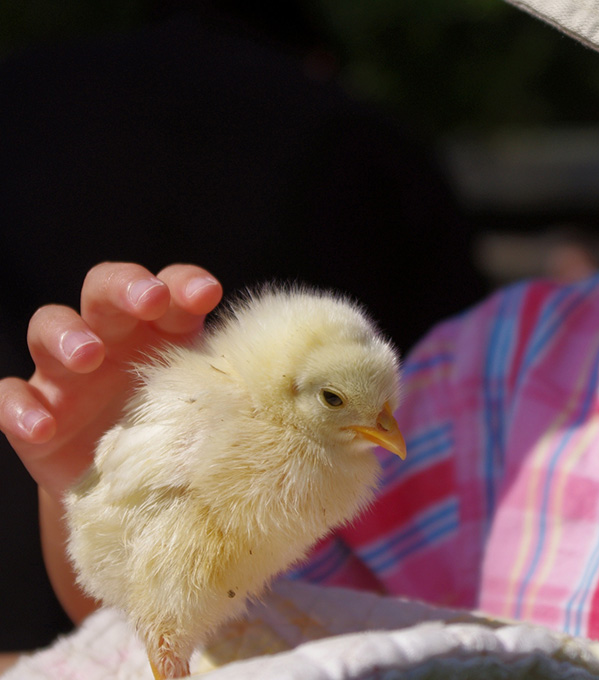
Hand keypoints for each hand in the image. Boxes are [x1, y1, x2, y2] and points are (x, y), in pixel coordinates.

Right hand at [0, 263, 221, 498]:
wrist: (137, 493)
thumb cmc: (185, 436)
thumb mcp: (212, 413)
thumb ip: (241, 395)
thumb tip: (305, 403)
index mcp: (163, 331)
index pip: (170, 289)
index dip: (184, 283)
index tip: (208, 293)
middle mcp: (112, 338)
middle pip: (105, 289)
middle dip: (126, 287)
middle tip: (147, 300)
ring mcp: (67, 372)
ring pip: (50, 326)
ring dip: (67, 335)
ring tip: (87, 355)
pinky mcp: (35, 411)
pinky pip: (10, 396)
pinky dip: (19, 408)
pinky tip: (41, 427)